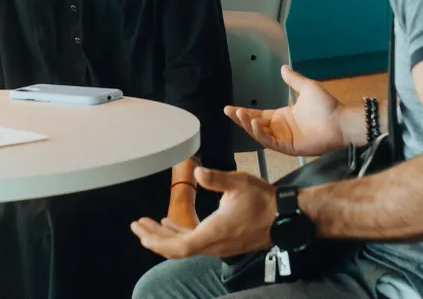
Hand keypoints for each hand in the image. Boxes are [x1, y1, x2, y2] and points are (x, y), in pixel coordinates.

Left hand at [132, 168, 275, 258]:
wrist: (285, 216)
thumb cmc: (263, 200)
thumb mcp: (239, 183)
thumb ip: (216, 178)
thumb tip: (197, 172)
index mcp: (214, 232)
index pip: (179, 246)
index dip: (158, 241)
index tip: (141, 232)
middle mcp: (214, 244)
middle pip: (177, 249)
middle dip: (154, 238)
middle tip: (137, 226)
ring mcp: (219, 245)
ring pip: (186, 246)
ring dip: (166, 236)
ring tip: (149, 224)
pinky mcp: (224, 242)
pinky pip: (196, 242)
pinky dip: (180, 234)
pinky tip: (172, 224)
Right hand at [225, 65, 346, 156]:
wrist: (341, 120)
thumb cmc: (327, 106)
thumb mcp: (307, 88)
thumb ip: (293, 80)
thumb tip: (283, 68)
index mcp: (283, 116)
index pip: (258, 115)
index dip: (245, 112)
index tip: (230, 107)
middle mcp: (281, 128)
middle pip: (255, 125)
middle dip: (240, 119)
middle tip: (227, 111)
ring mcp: (284, 139)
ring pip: (259, 134)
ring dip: (247, 125)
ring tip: (238, 115)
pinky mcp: (289, 147)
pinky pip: (270, 142)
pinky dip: (260, 134)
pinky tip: (254, 124)